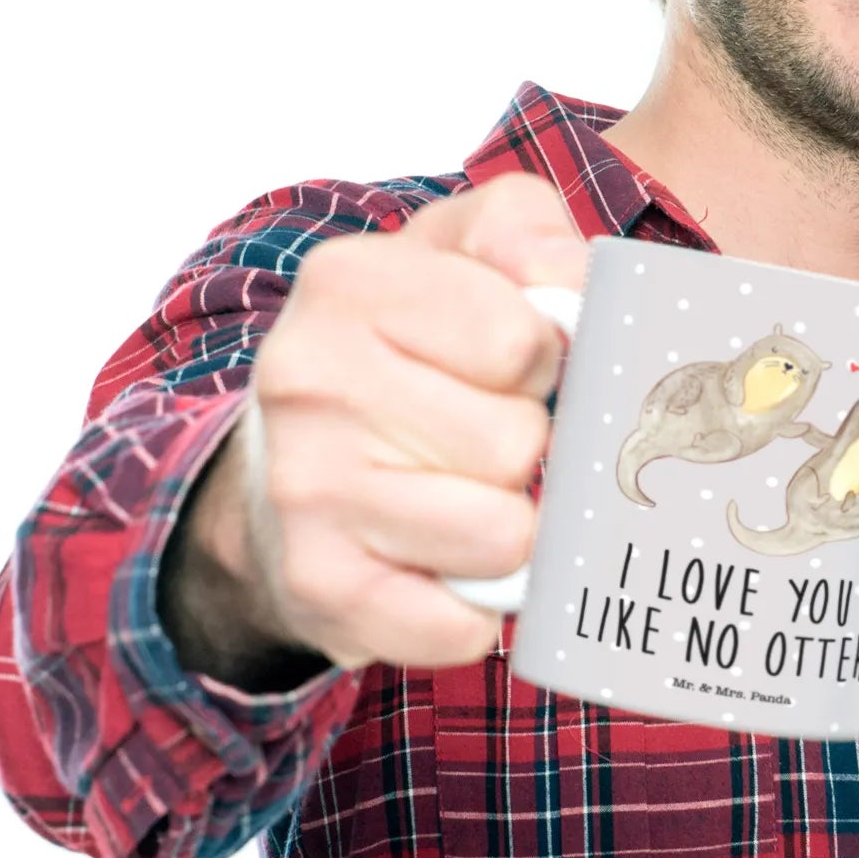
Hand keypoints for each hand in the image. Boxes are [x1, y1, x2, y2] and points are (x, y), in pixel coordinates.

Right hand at [174, 172, 586, 674]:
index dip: (540, 361)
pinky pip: (461, 626)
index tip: (505, 365)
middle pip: (516, 443)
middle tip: (476, 434)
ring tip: (463, 493)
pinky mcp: (319, 587)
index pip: (521, 341)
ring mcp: (306, 489)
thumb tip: (572, 283)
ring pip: (503, 535)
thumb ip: (526, 231)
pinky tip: (443, 565)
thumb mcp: (462, 252)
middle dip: (524, 445)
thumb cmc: (408, 349)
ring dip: (508, 526)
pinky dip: (476, 608)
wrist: (287, 466)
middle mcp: (307, 380)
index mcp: (347, 283)